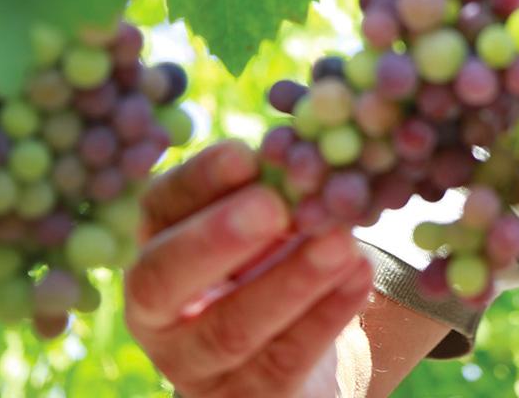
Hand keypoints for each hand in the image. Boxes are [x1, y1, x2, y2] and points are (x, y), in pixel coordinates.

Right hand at [124, 140, 373, 396]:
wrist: (299, 353)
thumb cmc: (279, 261)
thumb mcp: (271, 222)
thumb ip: (277, 189)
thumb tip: (304, 153)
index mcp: (157, 244)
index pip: (160, 207)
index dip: (198, 180)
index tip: (246, 155)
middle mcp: (158, 310)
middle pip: (162, 278)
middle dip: (215, 239)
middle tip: (271, 207)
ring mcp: (195, 365)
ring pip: (231, 328)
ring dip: (290, 281)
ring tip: (340, 242)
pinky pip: (284, 360)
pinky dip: (326, 315)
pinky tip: (360, 276)